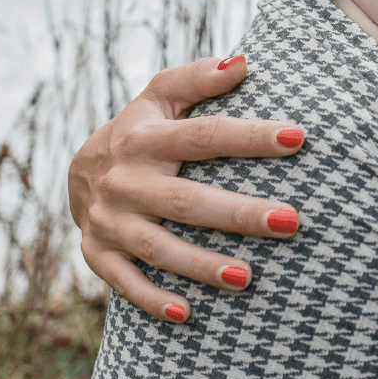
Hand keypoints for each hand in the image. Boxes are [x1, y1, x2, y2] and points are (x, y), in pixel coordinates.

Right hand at [68, 55, 304, 323]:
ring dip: (201, 265)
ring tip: (249, 278)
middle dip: (239, 213)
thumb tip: (243, 63)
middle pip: (187, 200)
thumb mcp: (160, 97)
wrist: (78, 172)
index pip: (205, 136)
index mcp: (145, 138)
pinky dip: (153, 300)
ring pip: (158, 247)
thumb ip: (198, 78)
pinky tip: (189, 315)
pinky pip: (125, 283)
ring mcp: (110, 221)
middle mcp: (125, 180)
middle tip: (291, 222)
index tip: (299, 137)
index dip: (251, 136)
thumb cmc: (141, 130)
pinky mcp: (99, 254)